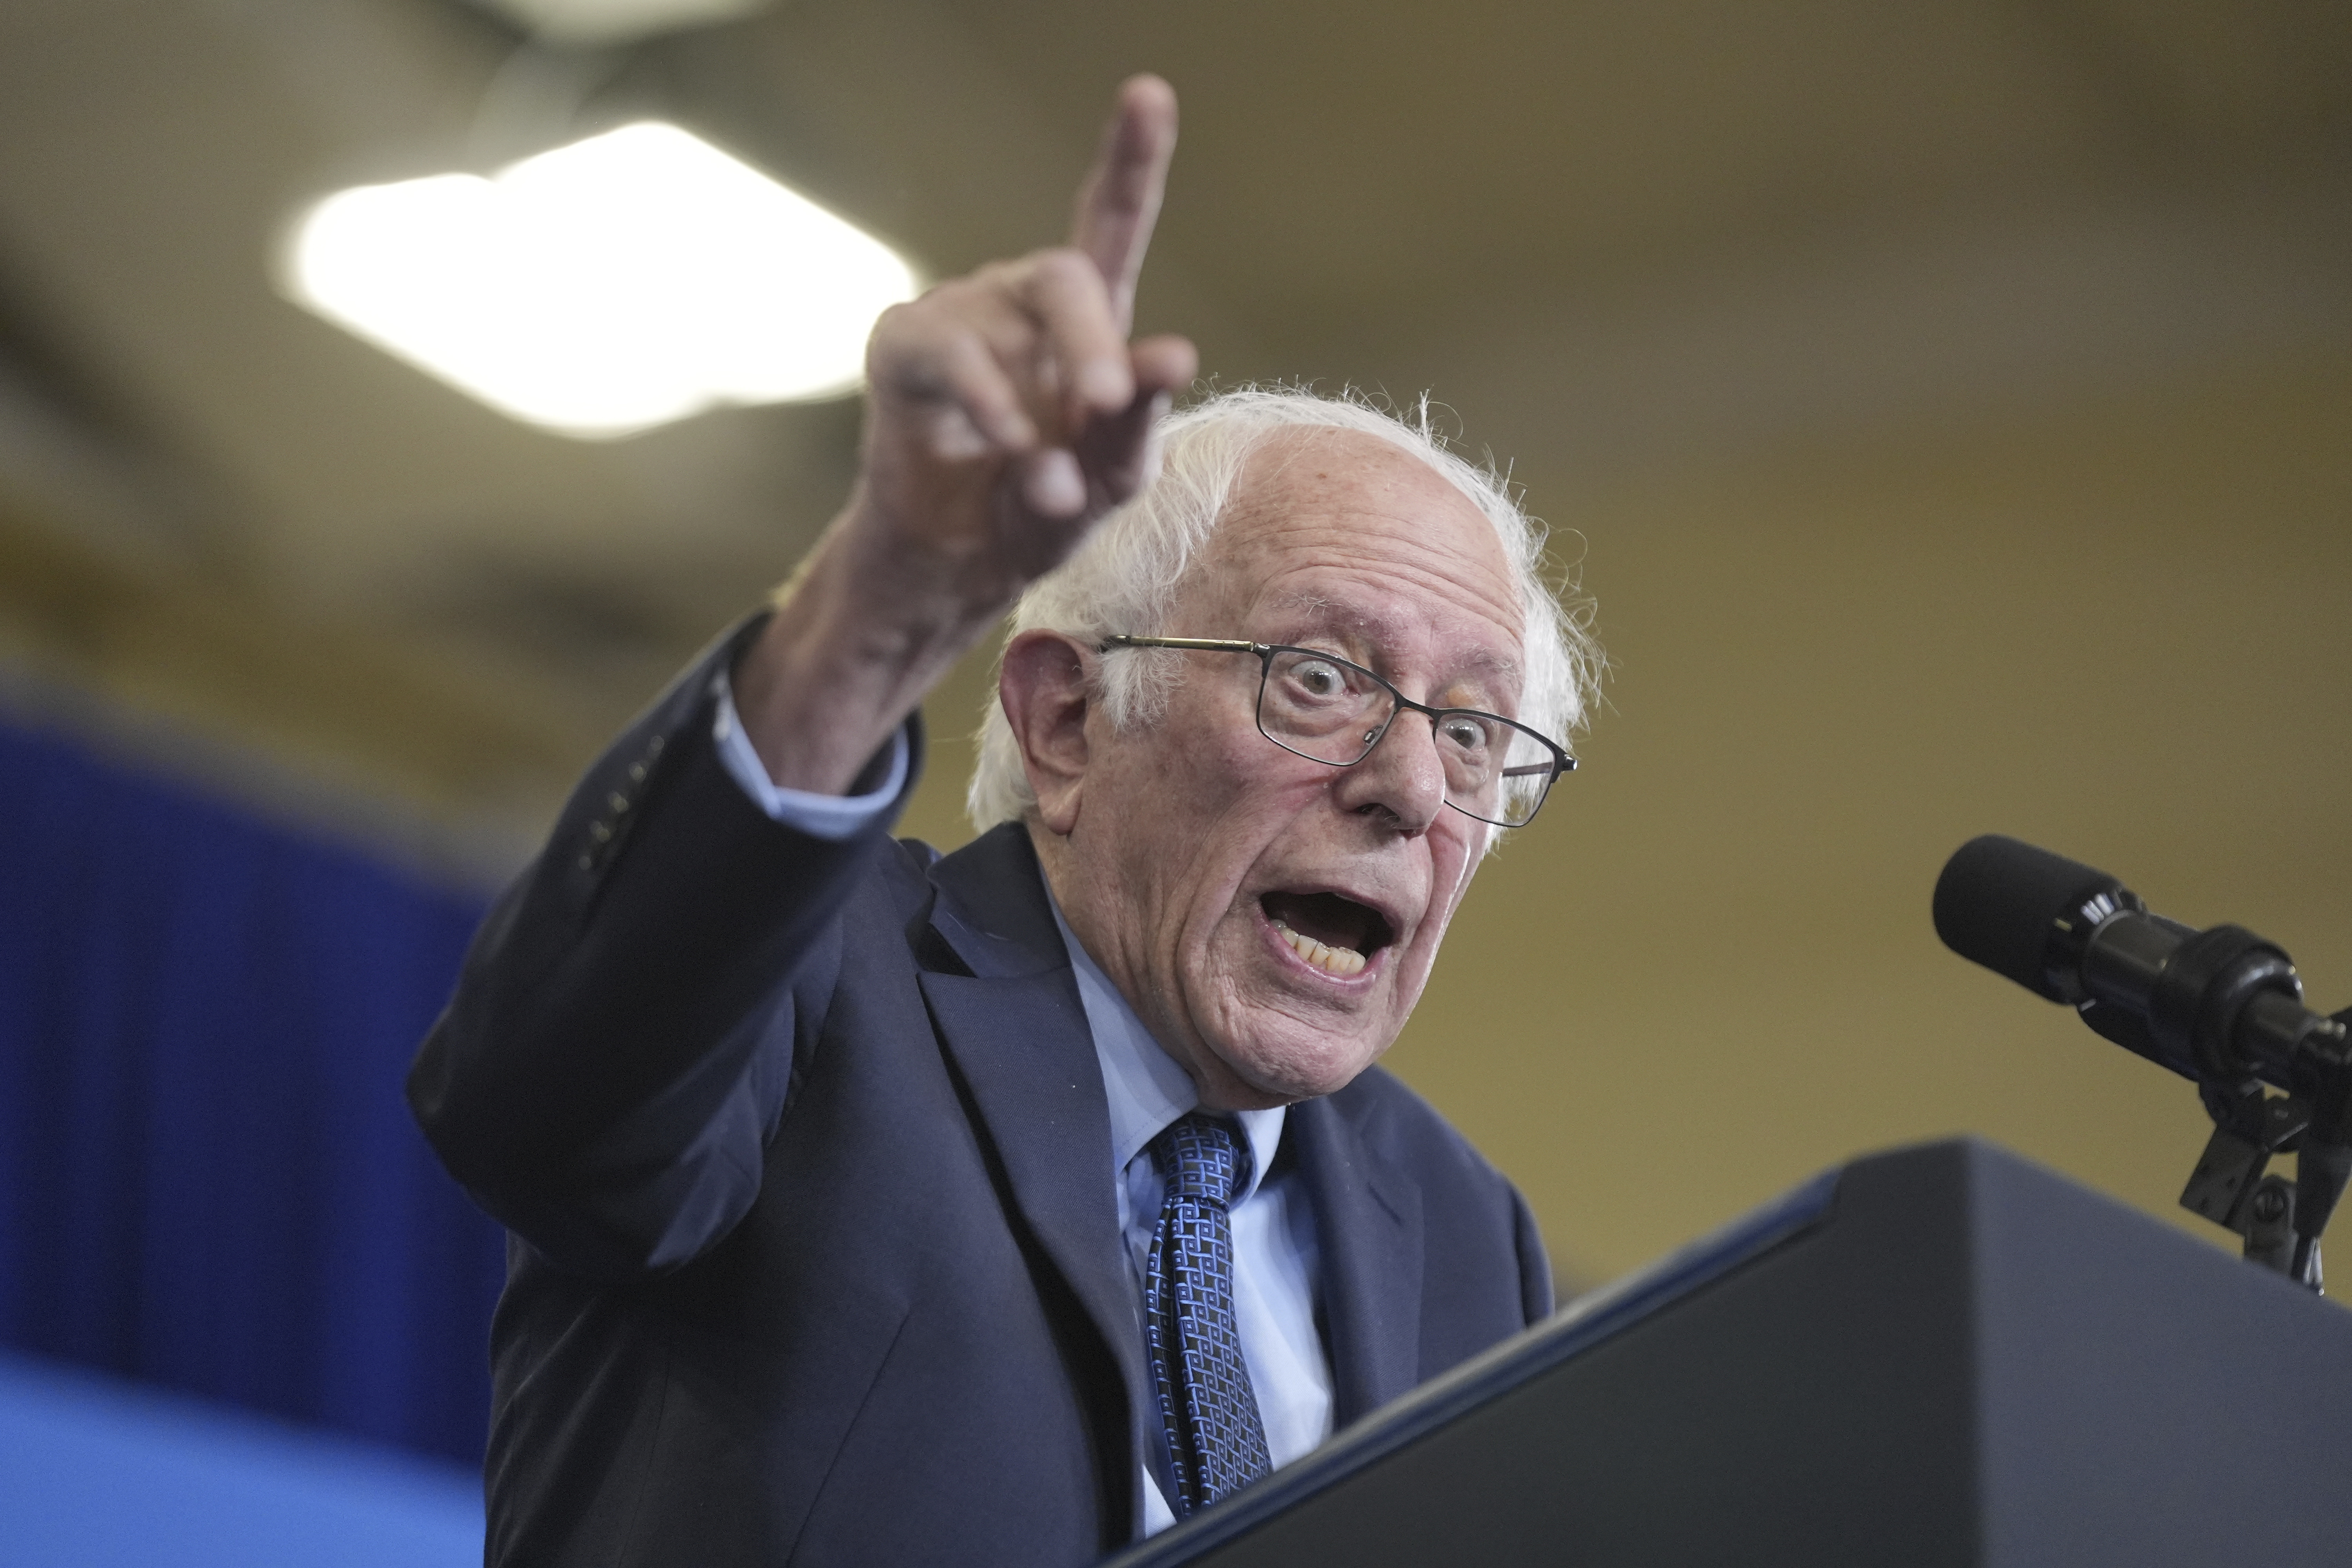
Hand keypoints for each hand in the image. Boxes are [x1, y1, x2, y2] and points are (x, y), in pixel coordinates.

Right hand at [736, 76, 1197, 794]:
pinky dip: (987, 405)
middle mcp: (1020, 303)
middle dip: (1093, 341)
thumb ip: (1139, 424)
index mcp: (1084, 324)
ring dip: (1040, 406)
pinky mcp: (903, 349)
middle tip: (1108, 404)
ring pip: (1012, 320)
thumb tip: (1176, 353)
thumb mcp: (1107, 481)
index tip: (1147, 93)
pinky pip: (949, 354)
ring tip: (1054, 487)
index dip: (1130, 160)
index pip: (1109, 225)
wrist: (952, 573)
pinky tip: (1008, 449)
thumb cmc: (1038, 513)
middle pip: (1068, 276)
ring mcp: (958, 317)